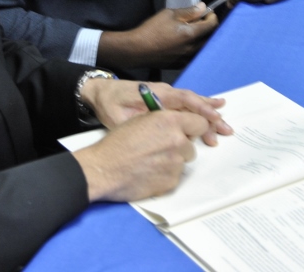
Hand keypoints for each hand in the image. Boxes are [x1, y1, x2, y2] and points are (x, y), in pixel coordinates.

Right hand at [72, 110, 210, 201]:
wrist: (103, 168)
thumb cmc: (118, 142)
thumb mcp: (141, 120)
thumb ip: (164, 121)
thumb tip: (178, 126)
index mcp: (170, 121)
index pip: (200, 123)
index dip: (192, 128)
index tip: (185, 132)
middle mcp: (178, 141)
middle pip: (191, 145)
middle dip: (180, 147)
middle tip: (160, 149)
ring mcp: (176, 163)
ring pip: (183, 161)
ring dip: (172, 161)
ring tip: (151, 162)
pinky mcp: (171, 182)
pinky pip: (175, 177)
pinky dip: (165, 175)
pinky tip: (148, 173)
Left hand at [80, 79, 231, 144]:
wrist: (99, 91)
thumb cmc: (108, 104)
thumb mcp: (117, 117)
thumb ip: (137, 122)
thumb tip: (155, 129)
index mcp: (156, 93)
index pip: (183, 100)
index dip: (200, 110)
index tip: (214, 120)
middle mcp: (164, 91)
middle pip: (193, 102)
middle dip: (210, 116)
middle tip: (226, 130)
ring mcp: (165, 94)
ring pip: (192, 102)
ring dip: (208, 114)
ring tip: (225, 125)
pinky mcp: (164, 98)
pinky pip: (186, 103)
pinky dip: (201, 108)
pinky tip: (214, 111)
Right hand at [97, 4, 217, 69]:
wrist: (136, 49)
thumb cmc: (152, 29)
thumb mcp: (169, 14)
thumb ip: (189, 11)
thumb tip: (203, 7)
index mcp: (191, 34)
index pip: (212, 25)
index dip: (212, 16)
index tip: (207, 12)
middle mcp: (192, 48)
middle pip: (210, 38)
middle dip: (208, 28)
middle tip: (201, 21)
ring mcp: (187, 58)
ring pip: (202, 48)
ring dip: (202, 39)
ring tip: (193, 32)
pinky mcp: (180, 65)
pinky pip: (193, 56)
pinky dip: (194, 49)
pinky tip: (185, 44)